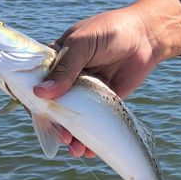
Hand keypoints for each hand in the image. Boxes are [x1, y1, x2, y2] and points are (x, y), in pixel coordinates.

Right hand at [33, 0, 180, 156]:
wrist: (148, 35)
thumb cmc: (111, 30)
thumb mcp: (84, 44)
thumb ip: (65, 68)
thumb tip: (40, 94)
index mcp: (56, 59)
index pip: (35, 83)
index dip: (32, 101)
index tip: (37, 116)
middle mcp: (67, 77)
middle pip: (53, 106)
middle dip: (56, 125)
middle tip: (63, 137)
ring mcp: (85, 90)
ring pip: (72, 117)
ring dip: (72, 135)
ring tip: (76, 149)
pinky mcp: (104, 100)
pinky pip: (93, 121)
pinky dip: (90, 136)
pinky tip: (91, 148)